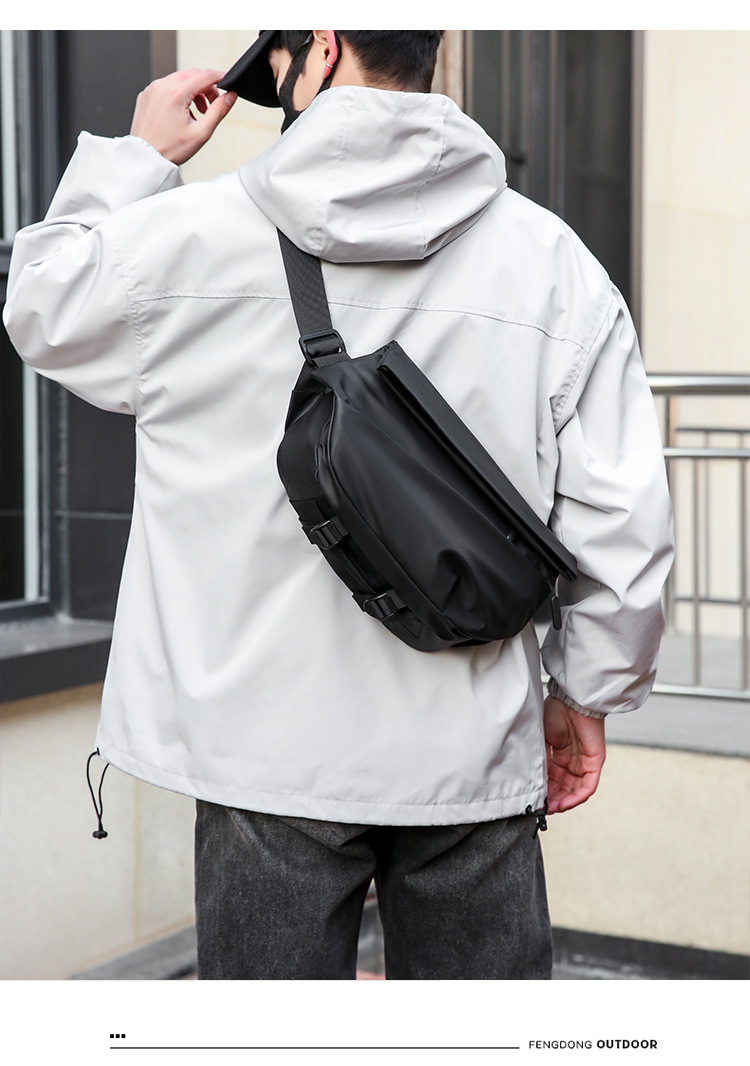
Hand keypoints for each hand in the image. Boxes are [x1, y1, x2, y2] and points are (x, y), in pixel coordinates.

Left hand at [130, 69, 236, 165]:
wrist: (146, 157)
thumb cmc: (170, 149)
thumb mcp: (201, 133)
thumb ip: (218, 111)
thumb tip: (230, 97)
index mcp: (176, 94)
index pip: (205, 76)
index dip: (220, 77)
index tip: (227, 82)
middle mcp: (162, 86)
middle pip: (193, 75)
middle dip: (206, 87)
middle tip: (211, 106)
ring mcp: (152, 89)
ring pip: (179, 79)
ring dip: (193, 91)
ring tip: (196, 113)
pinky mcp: (146, 94)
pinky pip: (166, 86)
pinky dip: (178, 94)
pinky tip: (180, 112)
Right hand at [543, 695, 605, 813]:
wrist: (571, 700)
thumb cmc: (554, 712)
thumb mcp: (540, 739)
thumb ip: (538, 759)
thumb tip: (529, 780)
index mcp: (559, 755)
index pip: (552, 780)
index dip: (543, 792)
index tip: (533, 801)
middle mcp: (572, 762)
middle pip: (564, 788)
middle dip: (552, 801)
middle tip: (541, 809)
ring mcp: (584, 763)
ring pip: (575, 791)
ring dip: (564, 802)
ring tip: (551, 809)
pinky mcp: (594, 763)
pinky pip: (588, 786)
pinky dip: (577, 797)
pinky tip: (564, 803)